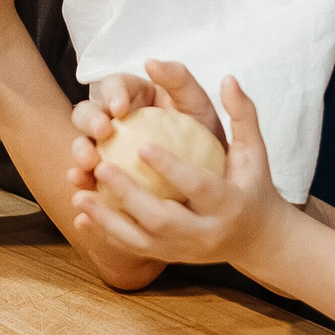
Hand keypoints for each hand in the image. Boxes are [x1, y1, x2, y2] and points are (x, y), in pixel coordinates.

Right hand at [64, 66, 221, 193]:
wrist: (210, 178)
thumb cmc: (202, 136)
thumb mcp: (197, 104)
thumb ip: (178, 79)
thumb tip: (150, 61)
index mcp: (132, 95)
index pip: (113, 85)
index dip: (111, 94)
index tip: (120, 108)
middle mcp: (113, 120)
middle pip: (87, 112)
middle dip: (89, 121)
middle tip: (103, 132)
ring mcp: (105, 148)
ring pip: (81, 143)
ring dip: (78, 151)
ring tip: (88, 164)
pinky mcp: (104, 175)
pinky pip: (87, 176)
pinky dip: (80, 180)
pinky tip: (82, 187)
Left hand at [69, 66, 283, 271]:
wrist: (256, 239)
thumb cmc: (252, 185)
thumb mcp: (255, 151)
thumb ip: (243, 115)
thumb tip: (228, 77)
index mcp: (230, 204)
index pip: (199, 187)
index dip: (171, 169)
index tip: (142, 147)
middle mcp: (205, 233)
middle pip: (162, 219)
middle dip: (128, 194)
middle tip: (101, 166)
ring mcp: (184, 249)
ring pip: (140, 240)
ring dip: (106, 218)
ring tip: (79, 194)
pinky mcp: (168, 256)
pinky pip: (132, 249)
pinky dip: (104, 234)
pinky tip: (80, 217)